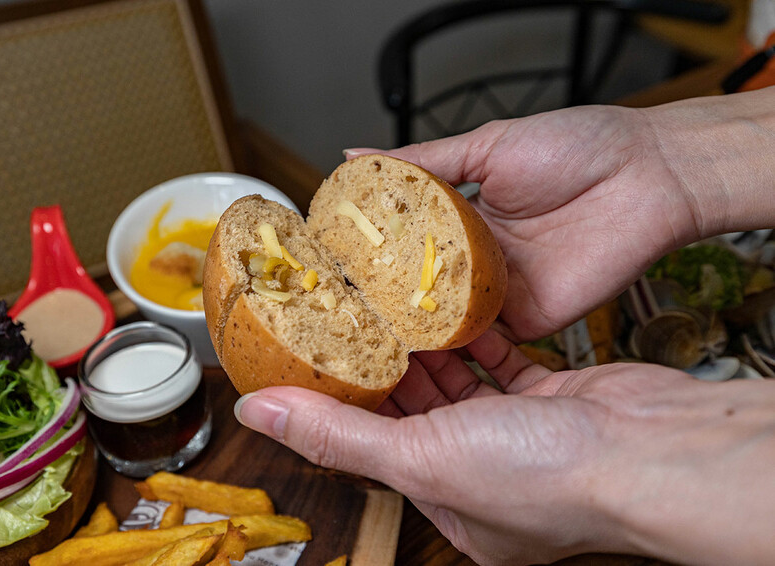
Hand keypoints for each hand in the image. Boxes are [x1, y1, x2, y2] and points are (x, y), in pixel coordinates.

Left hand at [235, 330, 774, 564]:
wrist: (655, 449)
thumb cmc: (550, 477)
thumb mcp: (421, 457)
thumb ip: (338, 432)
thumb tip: (260, 414)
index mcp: (450, 505)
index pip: (376, 448)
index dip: (345, 405)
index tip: (319, 361)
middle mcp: (484, 476)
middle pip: (416, 414)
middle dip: (385, 369)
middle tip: (351, 321)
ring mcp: (521, 438)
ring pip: (459, 385)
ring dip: (428, 348)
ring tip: (391, 308)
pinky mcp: (554, 400)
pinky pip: (503, 364)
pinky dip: (477, 339)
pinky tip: (454, 312)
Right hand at [347, 91, 774, 341]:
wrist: (648, 176)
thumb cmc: (577, 149)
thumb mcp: (485, 146)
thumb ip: (421, 163)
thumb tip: (354, 155)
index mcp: (462, 219)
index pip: (400, 244)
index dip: (365, 256)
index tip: (324, 264)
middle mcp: (476, 260)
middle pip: (415, 287)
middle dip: (376, 300)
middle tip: (327, 309)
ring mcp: (499, 293)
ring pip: (441, 317)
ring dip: (405, 326)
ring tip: (354, 333)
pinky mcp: (525, 320)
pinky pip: (479, 336)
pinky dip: (447, 343)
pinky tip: (409, 345)